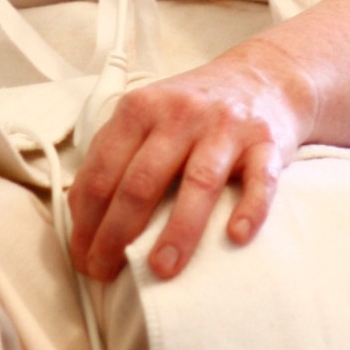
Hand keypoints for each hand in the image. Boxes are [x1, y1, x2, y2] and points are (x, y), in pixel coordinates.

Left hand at [67, 42, 314, 282]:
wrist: (261, 76)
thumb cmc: (192, 110)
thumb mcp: (147, 115)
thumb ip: (115, 153)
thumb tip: (82, 217)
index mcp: (140, 109)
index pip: (103, 170)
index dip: (87, 219)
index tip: (82, 257)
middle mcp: (179, 114)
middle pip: (141, 181)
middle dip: (117, 234)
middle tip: (107, 274)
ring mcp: (224, 128)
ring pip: (197, 183)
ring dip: (178, 230)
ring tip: (162, 270)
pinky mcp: (266, 143)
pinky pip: (259, 179)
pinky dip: (250, 209)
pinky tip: (236, 237)